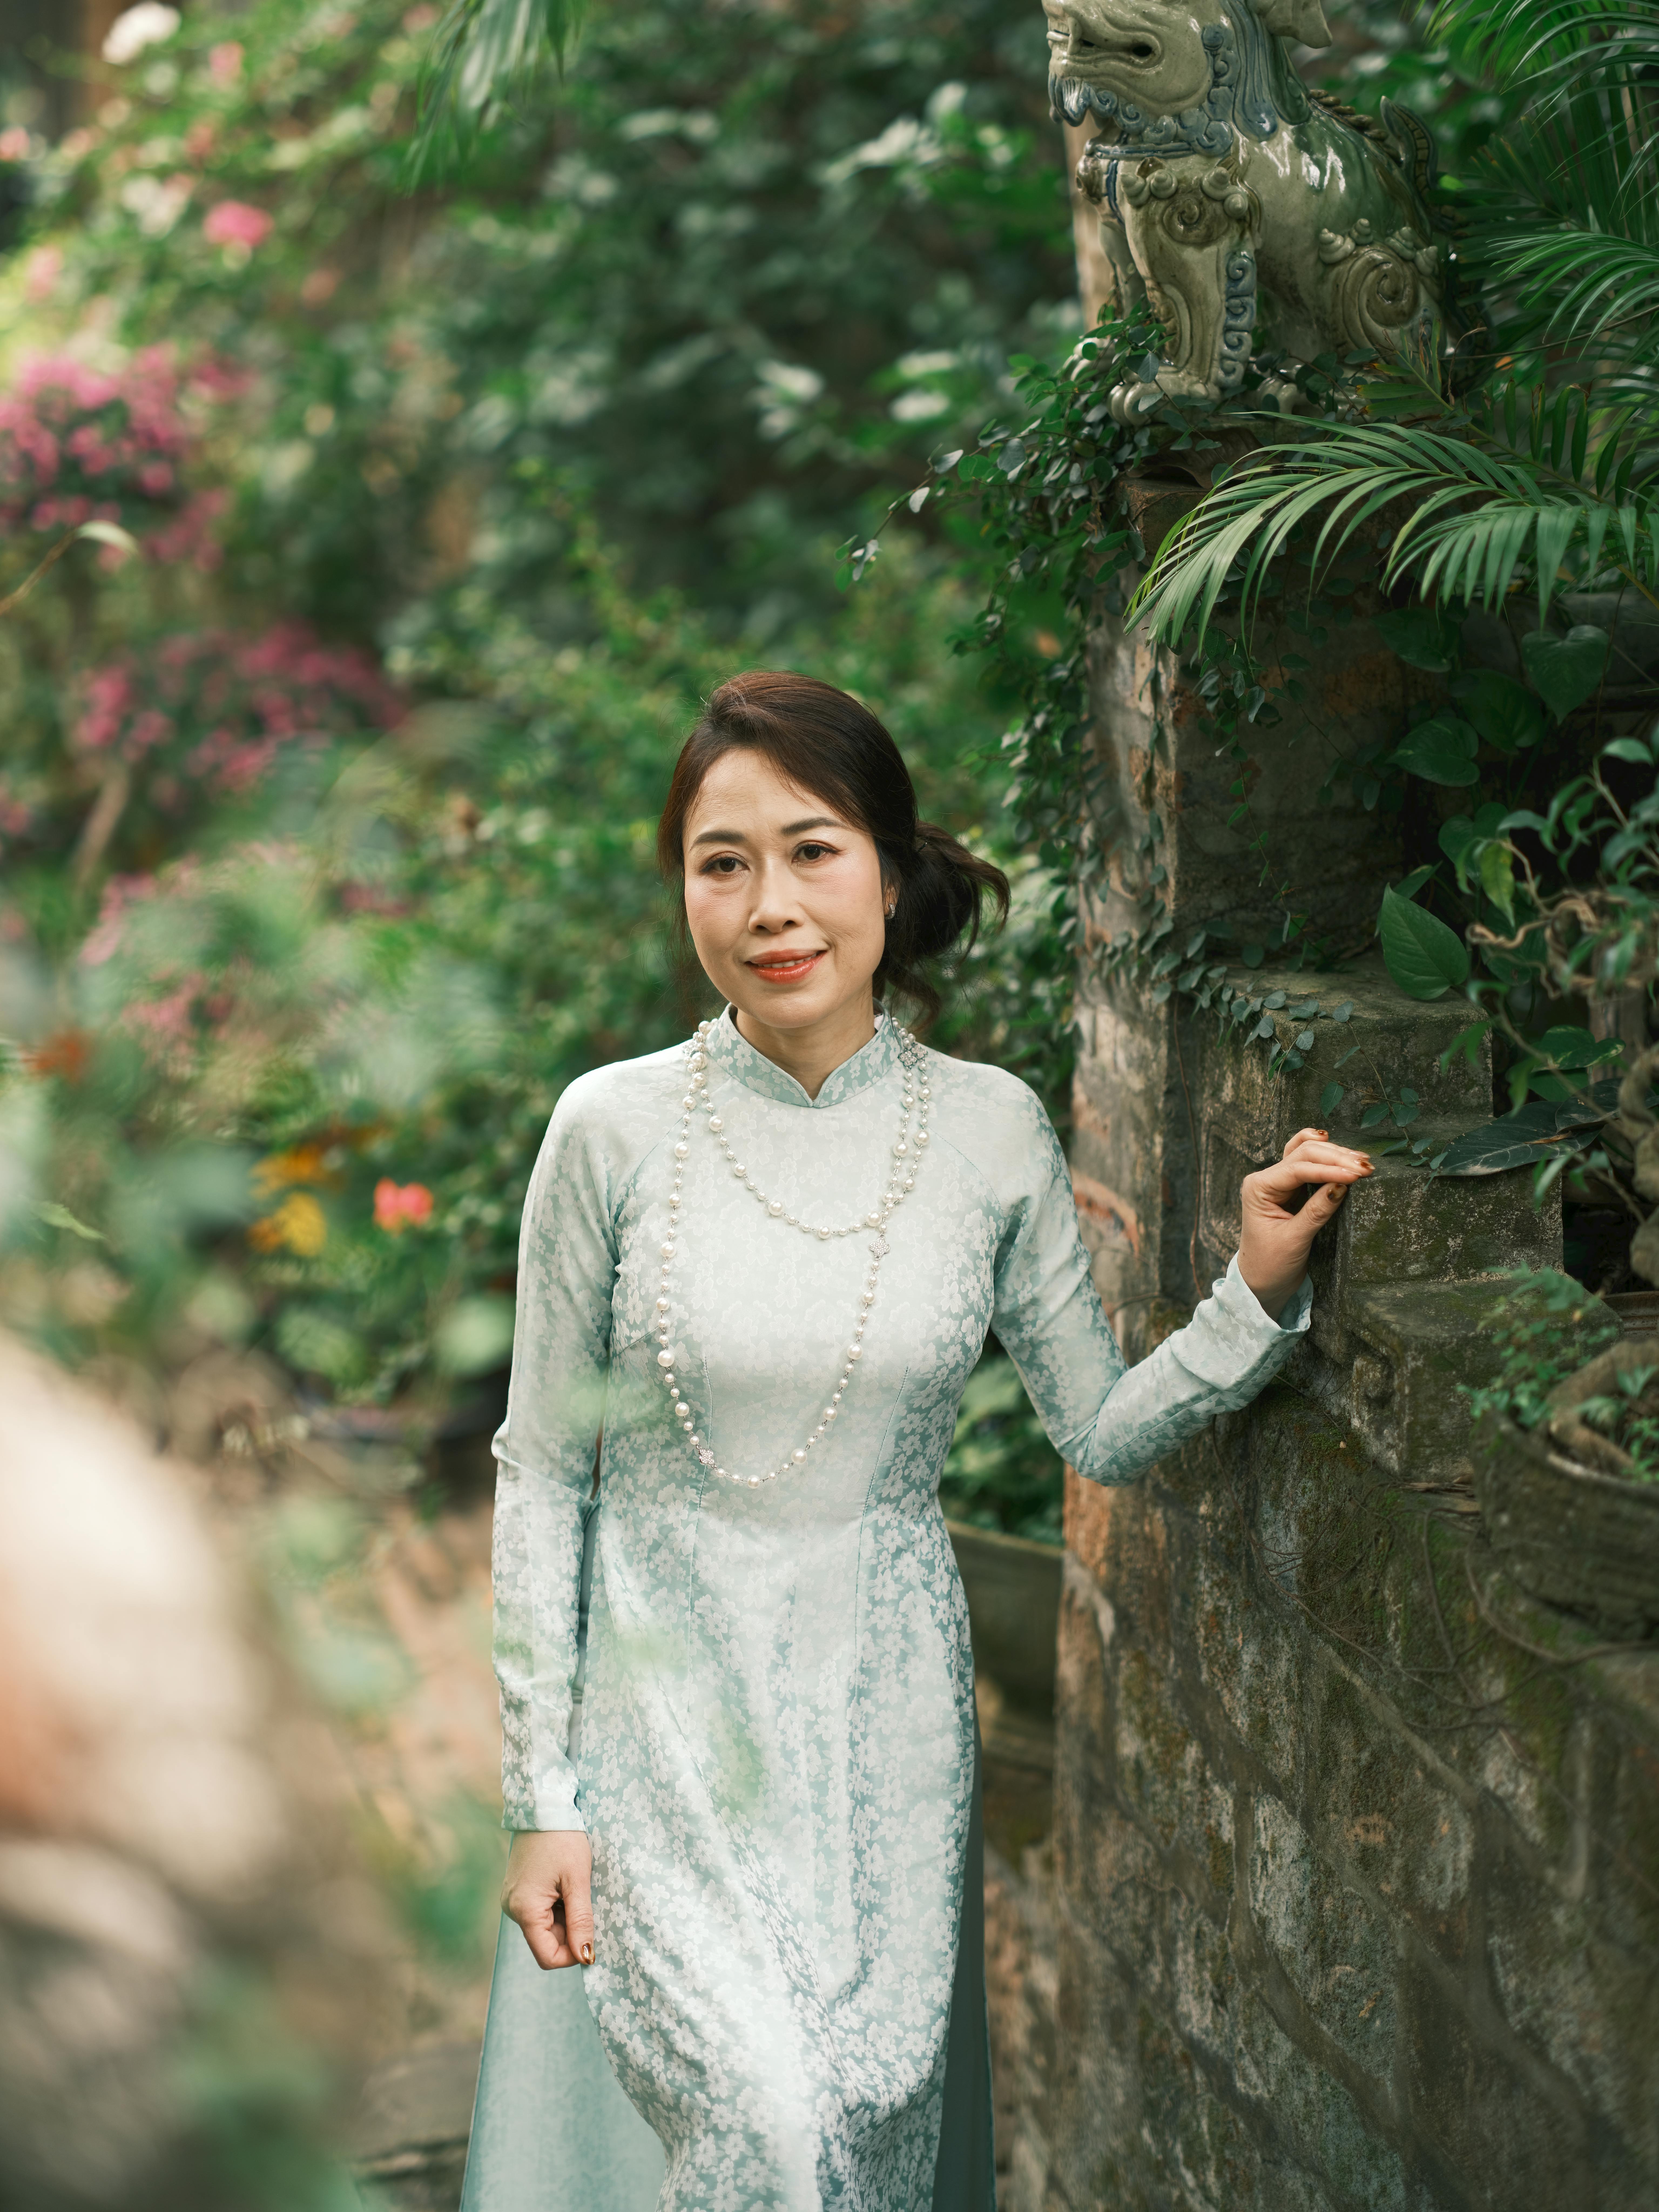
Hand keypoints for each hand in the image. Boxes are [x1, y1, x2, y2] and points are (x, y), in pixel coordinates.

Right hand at [502, 1828, 593, 1969]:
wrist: (544, 1807)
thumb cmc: (563, 1840)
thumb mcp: (577, 1881)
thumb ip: (581, 1921)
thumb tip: (586, 1956)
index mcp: (524, 1909)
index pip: (547, 1956)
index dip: (572, 1955)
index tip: (592, 1937)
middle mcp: (512, 1908)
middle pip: (546, 1942)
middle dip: (570, 1932)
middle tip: (586, 1902)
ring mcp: (513, 1899)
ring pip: (545, 1927)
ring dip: (565, 1918)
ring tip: (575, 1889)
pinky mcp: (518, 1891)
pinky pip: (540, 1912)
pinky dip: (558, 1907)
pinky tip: (566, 1885)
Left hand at [1236, 1126, 1371, 1321]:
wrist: (1260, 1283)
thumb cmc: (1270, 1265)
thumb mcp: (1294, 1240)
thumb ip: (1317, 1211)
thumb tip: (1342, 1185)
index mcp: (1259, 1188)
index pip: (1297, 1169)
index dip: (1329, 1169)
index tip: (1357, 1174)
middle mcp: (1266, 1179)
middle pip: (1303, 1154)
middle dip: (1336, 1157)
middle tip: (1366, 1166)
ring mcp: (1278, 1182)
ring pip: (1306, 1154)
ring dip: (1335, 1154)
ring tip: (1363, 1161)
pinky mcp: (1291, 1189)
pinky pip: (1308, 1164)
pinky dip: (1326, 1157)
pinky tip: (1341, 1151)